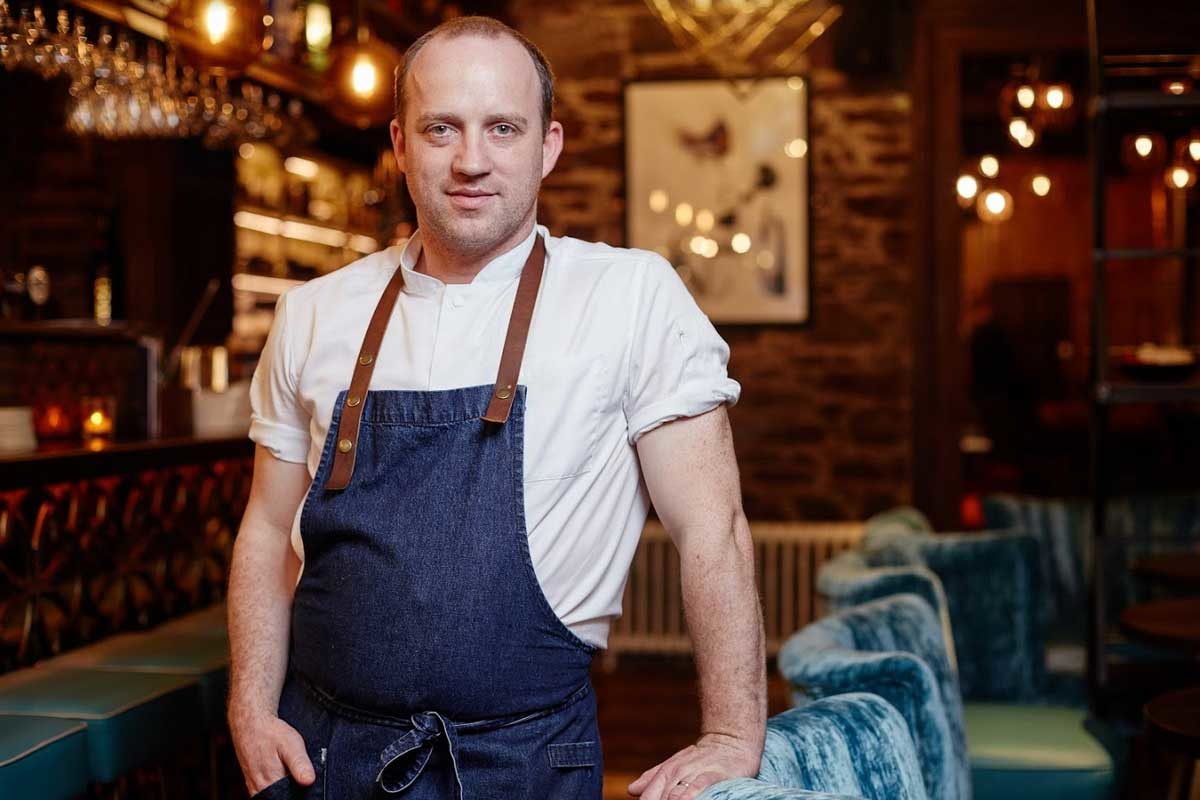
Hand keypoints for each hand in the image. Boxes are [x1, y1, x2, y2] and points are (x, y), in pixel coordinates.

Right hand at [229, 710, 314, 794]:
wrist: (250, 723)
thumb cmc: (271, 732)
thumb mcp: (291, 744)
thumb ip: (299, 764)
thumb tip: (309, 781)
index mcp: (271, 782)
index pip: (291, 797)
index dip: (301, 792)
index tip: (305, 779)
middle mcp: (260, 789)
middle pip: (282, 797)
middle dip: (293, 790)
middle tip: (298, 772)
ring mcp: (254, 787)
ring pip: (273, 796)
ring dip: (284, 788)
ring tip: (288, 770)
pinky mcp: (252, 784)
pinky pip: (265, 793)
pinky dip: (275, 787)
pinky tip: (281, 774)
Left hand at [628, 732, 760, 798]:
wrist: (731, 740)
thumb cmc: (701, 758)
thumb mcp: (675, 765)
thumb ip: (653, 778)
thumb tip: (631, 789)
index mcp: (666, 772)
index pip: (648, 796)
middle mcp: (677, 772)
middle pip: (659, 799)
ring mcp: (695, 772)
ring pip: (674, 795)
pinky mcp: (714, 774)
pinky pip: (698, 787)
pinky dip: (689, 797)